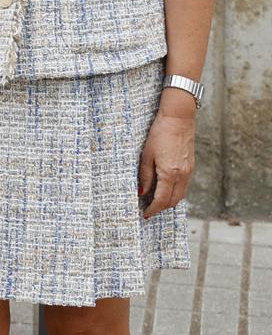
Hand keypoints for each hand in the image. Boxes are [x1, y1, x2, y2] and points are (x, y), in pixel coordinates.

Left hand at [140, 94, 195, 216]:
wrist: (178, 119)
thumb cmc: (159, 134)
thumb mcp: (146, 155)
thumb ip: (145, 176)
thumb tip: (142, 193)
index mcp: (170, 173)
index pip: (162, 199)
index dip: (153, 209)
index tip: (146, 214)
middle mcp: (183, 175)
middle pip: (173, 201)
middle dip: (161, 208)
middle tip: (149, 210)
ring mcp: (189, 171)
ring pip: (180, 195)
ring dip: (169, 201)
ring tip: (156, 201)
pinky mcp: (191, 166)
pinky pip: (184, 186)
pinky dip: (175, 192)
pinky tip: (166, 189)